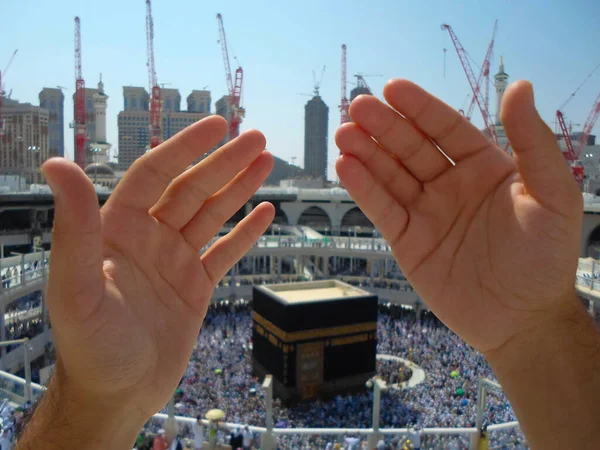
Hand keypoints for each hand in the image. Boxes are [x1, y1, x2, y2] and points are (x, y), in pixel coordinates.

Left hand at [42, 116, 273, 420]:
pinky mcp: (194, 287)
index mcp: (118, 229)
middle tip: (258, 140)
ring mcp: (173, 262)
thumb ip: (74, 227)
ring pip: (212, 215)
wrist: (116, 396)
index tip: (217, 126)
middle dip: (225, 163)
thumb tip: (55, 163)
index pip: (156, 174)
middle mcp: (148, 239)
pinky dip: (245, 233)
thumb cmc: (90, 347)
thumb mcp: (76, 287)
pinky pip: (225, 252)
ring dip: (239, 189)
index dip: (186, 149)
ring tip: (266, 163)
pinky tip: (265, 213)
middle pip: (192, 190)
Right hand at [336, 80, 581, 353]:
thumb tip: (519, 85)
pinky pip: (383, 210)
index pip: (446, 129)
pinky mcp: (409, 241)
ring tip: (344, 134)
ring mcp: (427, 213)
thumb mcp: (552, 196)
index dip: (419, 108)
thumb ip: (534, 142)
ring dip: (366, 153)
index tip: (392, 89)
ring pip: (390, 175)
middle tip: (357, 107)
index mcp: (485, 167)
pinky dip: (364, 189)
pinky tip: (346, 167)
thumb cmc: (546, 259)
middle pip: (411, 148)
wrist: (523, 321)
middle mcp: (451, 185)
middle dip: (384, 127)